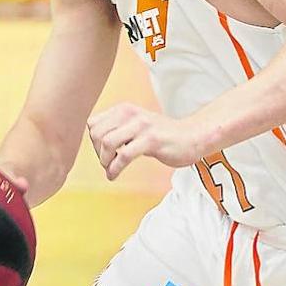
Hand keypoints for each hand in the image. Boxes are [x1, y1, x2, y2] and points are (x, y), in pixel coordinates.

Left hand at [87, 102, 213, 178]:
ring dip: (105, 161)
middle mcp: (131, 114)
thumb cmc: (163, 135)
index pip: (93, 124)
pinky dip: (115, 169)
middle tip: (108, 163)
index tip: (104, 153)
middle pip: (97, 134)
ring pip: (108, 143)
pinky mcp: (151, 140)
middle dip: (97, 153)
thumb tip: (95, 143)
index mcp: (125, 109)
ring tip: (111, 169)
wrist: (192, 137)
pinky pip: (124, 156)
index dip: (94, 142)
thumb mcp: (136, 125)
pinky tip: (114, 175)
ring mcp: (142, 126)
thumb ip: (118, 129)